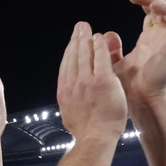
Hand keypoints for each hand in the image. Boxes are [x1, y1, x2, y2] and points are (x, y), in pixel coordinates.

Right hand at [57, 22, 126, 143]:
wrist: (95, 138)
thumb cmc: (87, 131)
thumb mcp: (70, 115)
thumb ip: (69, 102)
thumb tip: (67, 98)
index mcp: (64, 92)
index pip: (66, 67)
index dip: (69, 52)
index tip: (72, 43)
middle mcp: (72, 85)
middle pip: (72, 57)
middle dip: (75, 40)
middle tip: (78, 28)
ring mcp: (86, 82)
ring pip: (83, 55)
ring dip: (85, 38)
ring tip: (86, 28)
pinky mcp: (102, 81)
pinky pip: (99, 58)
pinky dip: (98, 46)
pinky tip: (99, 37)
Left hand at [105, 0, 165, 101]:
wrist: (139, 102)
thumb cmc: (126, 87)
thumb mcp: (112, 63)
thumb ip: (108, 49)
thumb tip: (101, 35)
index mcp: (150, 38)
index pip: (150, 11)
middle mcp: (161, 36)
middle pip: (159, 6)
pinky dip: (164, 9)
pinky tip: (150, 5)